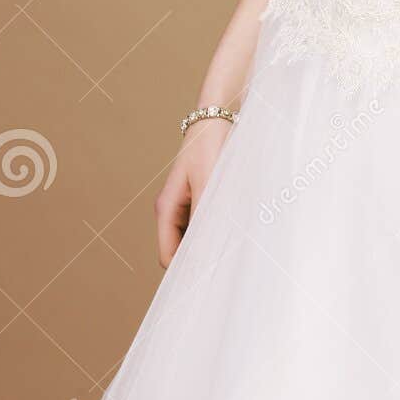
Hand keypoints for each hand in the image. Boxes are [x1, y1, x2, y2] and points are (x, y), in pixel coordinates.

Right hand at [154, 117, 231, 268]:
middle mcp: (172, 210)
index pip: (167, 256)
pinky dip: (216, 229)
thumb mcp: (208, 182)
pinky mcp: (199, 198)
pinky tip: (234, 228)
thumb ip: (205, 216)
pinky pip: (204, 224)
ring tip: (233, 247)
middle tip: (226, 268)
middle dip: (199, 258)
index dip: (184, 272)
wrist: (217, 118)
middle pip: (180, 250)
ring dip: (209, 243)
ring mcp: (185, 205)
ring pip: (193, 238)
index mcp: (166, 209)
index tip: (208, 281)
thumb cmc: (209, 146)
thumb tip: (204, 250)